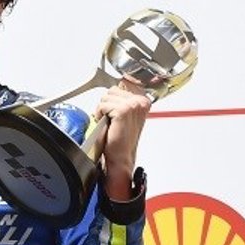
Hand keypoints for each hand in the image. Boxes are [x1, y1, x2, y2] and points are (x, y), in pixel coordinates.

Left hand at [93, 80, 151, 199]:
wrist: (121, 157)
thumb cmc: (121, 139)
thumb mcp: (126, 115)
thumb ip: (123, 101)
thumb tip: (115, 89)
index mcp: (143, 101)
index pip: (119, 88)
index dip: (111, 101)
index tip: (114, 114)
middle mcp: (140, 102)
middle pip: (111, 91)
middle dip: (107, 105)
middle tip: (111, 120)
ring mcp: (133, 105)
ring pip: (106, 97)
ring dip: (103, 110)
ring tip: (110, 123)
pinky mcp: (124, 110)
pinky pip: (103, 105)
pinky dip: (100, 115)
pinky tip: (108, 125)